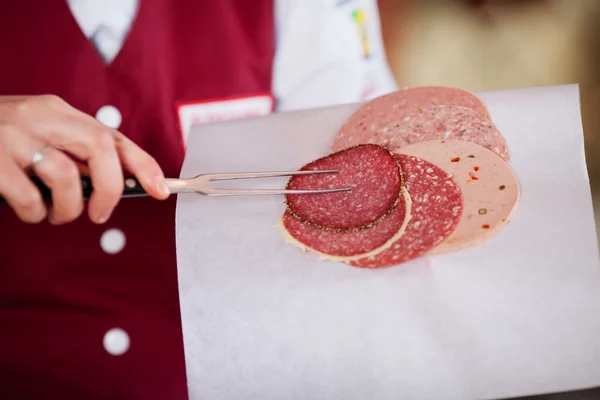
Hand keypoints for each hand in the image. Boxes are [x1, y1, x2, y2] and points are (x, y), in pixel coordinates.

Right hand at [0, 95, 169, 224]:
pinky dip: (34, 212)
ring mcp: (12, 135)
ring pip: (65, 176)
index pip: (113, 136)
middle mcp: (39, 116)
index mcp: (58, 111)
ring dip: (68, 208)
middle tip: (99, 213)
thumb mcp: (40, 133)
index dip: (143, 164)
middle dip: (110, 188)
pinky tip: (29, 211)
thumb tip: (115, 184)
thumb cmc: (0, 139)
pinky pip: (28, 196)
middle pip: (100, 147)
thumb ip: (72, 151)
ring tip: (56, 214)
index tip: (161, 189)